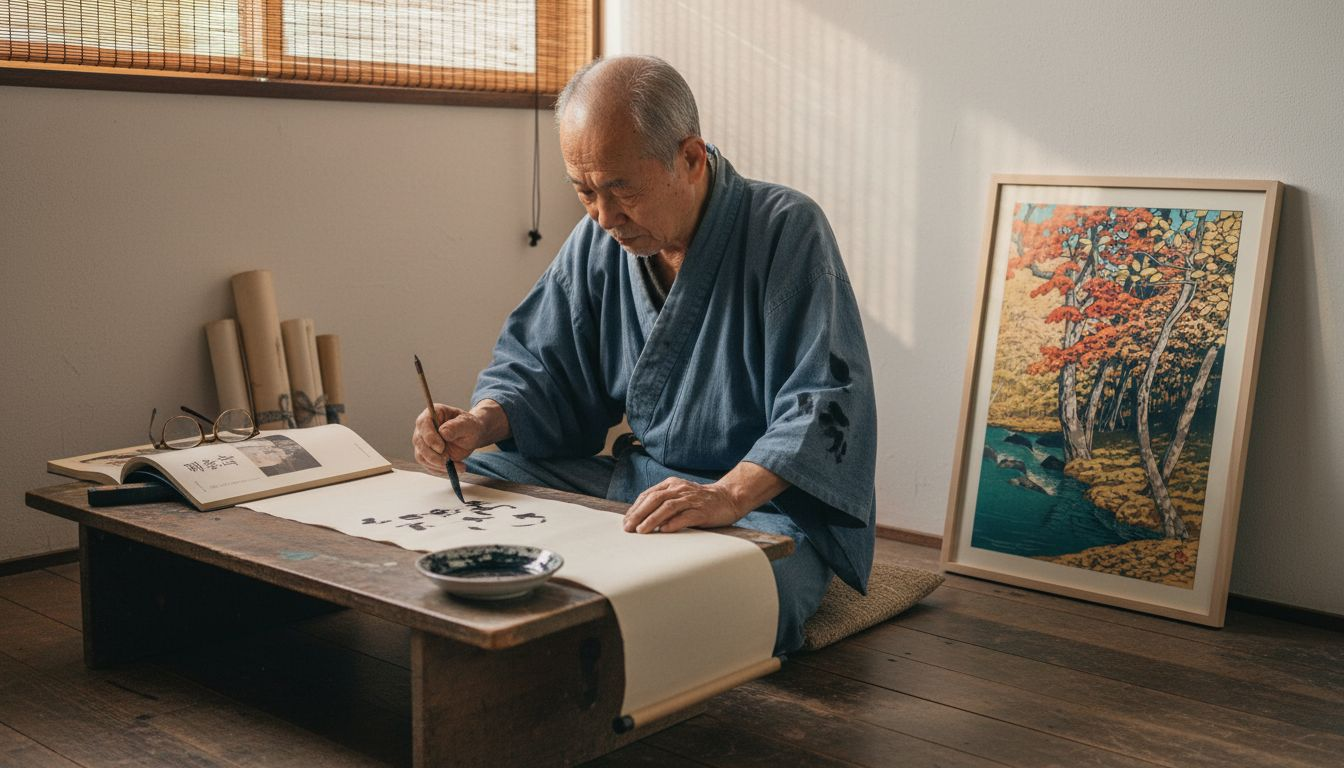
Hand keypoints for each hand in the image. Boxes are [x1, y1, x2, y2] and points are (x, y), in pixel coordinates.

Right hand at [412, 404, 486, 475]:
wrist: (471, 436)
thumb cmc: (469, 426)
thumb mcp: (467, 424)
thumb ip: (456, 426)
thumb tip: (443, 432)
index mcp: (432, 413)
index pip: (423, 424)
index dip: (430, 437)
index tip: (441, 448)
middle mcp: (423, 428)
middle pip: (419, 443)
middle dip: (433, 455)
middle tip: (448, 460)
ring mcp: (422, 442)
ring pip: (421, 456)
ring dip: (438, 465)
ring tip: (458, 466)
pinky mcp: (426, 455)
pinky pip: (428, 465)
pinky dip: (441, 470)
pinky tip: (456, 468)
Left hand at [623, 476, 745, 533]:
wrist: (728, 498)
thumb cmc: (699, 501)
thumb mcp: (679, 497)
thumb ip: (662, 504)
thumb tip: (640, 519)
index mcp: (672, 484)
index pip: (648, 495)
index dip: (635, 508)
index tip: (626, 522)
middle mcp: (680, 489)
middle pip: (655, 499)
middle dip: (639, 514)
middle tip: (628, 528)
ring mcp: (692, 499)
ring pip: (668, 507)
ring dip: (652, 519)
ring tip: (642, 531)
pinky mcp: (702, 511)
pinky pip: (686, 516)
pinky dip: (674, 523)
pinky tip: (664, 530)